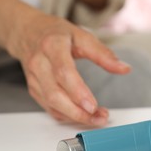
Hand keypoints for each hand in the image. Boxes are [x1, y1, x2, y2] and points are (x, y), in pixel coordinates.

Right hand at [0, 0, 119, 125]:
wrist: (26, 32)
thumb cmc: (55, 33)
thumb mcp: (81, 35)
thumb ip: (103, 54)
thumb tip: (124, 68)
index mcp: (52, 46)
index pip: (63, 72)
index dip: (78, 91)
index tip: (93, 105)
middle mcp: (39, 63)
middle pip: (55, 94)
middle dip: (78, 112)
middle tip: (100, 117)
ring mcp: (34, 78)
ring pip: (51, 104)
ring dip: (75, 116)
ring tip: (96, 118)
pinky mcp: (33, 89)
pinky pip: (49, 108)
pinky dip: (66, 115)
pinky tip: (82, 115)